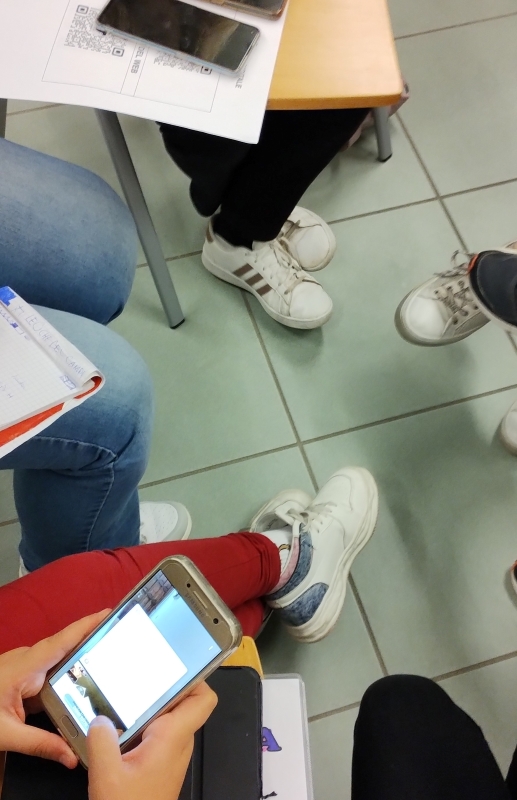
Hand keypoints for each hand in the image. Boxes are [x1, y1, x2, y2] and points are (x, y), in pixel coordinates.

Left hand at [0, 610, 108, 767]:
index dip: (87, 625)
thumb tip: (72, 757)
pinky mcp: (21, 676)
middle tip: (120, 639)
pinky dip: (66, 675)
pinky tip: (80, 685)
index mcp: (26, 666)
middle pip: (65, 646)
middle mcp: (27, 660)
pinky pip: (49, 672)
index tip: (109, 612)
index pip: (62, 640)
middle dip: (91, 640)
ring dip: (80, 658)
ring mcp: (23, 666)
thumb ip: (40, 744)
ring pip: (58, 660)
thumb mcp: (6, 734)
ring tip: (108, 661)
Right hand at [87, 682, 216, 799]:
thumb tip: (99, 716)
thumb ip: (101, 742)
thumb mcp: (107, 775)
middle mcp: (179, 741)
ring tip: (124, 688)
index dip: (195, 677)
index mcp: (174, 736)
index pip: (204, 698)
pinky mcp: (159, 763)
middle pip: (183, 701)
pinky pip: (158, 732)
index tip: (170, 664)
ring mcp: (171, 753)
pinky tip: (118, 720)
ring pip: (170, 716)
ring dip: (151, 703)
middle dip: (164, 684)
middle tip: (138, 670)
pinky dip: (143, 722)